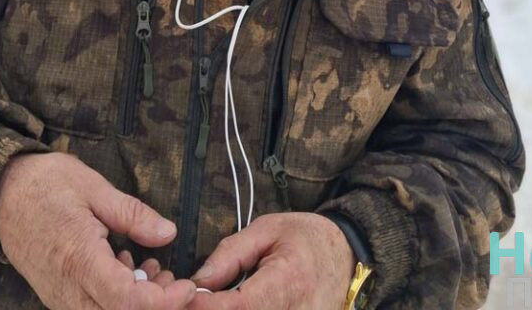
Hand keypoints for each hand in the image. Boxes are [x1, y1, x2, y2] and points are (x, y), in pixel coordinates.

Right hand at [0, 150, 196, 308]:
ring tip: (154, 269)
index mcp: (79, 259)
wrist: (1, 192)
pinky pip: (92, 308)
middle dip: (154, 305)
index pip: (125, 301)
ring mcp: (60, 296)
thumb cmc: (47, 184)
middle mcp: (67, 289)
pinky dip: (118, 297)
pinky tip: (128, 267)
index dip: (162, 302)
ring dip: (136, 302)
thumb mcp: (95, 187)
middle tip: (174, 278)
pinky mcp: (58, 295)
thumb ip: (133, 214)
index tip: (187, 287)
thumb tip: (168, 234)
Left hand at [187, 212, 355, 309]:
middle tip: (195, 299)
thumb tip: (198, 282)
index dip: (207, 306)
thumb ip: (230, 254)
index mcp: (288, 279)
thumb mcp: (267, 229)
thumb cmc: (306, 238)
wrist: (347, 254)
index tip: (184, 296)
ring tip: (216, 301)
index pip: (239, 306)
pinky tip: (234, 307)